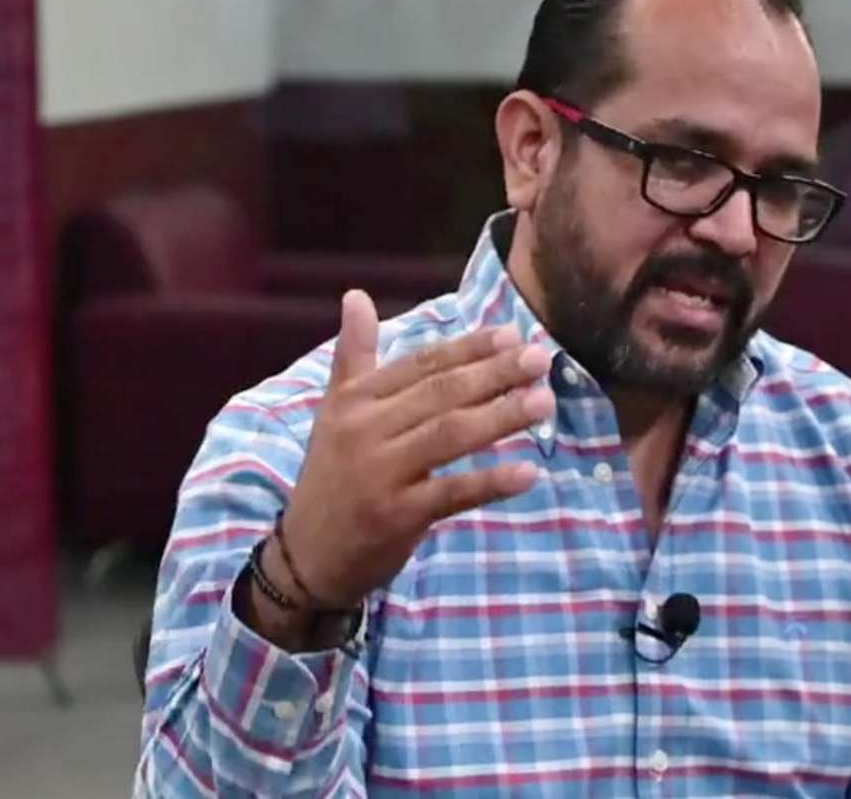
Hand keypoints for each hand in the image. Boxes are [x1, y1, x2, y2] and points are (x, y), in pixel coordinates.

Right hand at [265, 289, 553, 614]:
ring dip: (501, 416)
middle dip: (495, 373)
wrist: (306, 556)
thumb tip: (356, 295)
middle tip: (540, 359)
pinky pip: (452, 493)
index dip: (468, 347)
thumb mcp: (335, 411)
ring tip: (544, 402)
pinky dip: (491, 481)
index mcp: (356, 400)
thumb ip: (353, 355)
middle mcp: (365, 430)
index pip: (421, 364)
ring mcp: (380, 473)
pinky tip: (530, 472)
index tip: (512, 334)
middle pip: (440, 393)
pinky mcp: (396, 516)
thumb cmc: (332, 476)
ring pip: (449, 435)